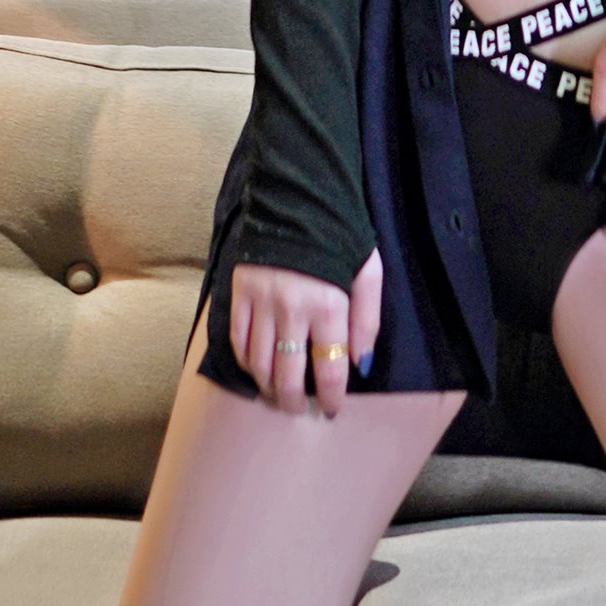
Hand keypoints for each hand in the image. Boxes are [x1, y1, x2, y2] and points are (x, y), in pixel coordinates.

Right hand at [228, 243, 382, 416]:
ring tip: (278, 392)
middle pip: (287, 375)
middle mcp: (292, 310)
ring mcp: (261, 303)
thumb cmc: (340, 235)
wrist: (297, 197)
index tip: (330, 408)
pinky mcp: (239, 293)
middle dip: (293, 400)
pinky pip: (237, 340)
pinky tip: (256, 368)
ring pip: (258, 363)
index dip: (330, 396)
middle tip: (298, 408)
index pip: (329, 369)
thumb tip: (360, 365)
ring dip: (268, 385)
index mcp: (329, 305)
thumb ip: (367, 320)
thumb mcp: (368, 271)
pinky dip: (245, 361)